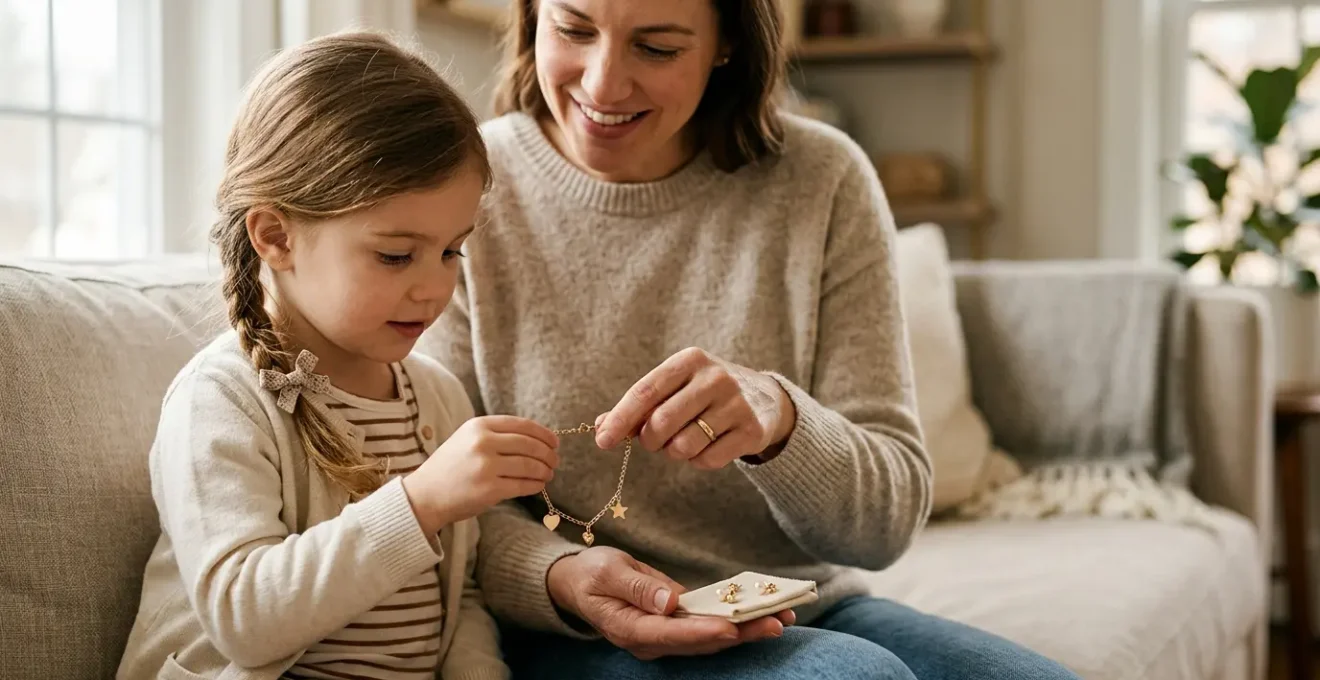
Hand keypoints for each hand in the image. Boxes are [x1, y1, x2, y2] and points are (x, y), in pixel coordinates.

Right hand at [403, 415, 558, 534]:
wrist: (424, 495)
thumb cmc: (450, 467)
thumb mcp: (467, 439)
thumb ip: (496, 435)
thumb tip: (536, 439)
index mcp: (479, 426)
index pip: (522, 425)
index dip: (544, 434)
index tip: (555, 442)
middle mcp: (483, 443)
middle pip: (529, 445)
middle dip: (548, 454)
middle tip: (555, 461)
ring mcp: (486, 466)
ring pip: (529, 465)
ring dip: (544, 470)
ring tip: (548, 474)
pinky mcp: (489, 490)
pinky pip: (523, 485)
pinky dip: (535, 485)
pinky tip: (538, 485)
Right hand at [547, 547, 794, 659]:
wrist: (578, 583)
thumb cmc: (591, 574)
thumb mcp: (608, 571)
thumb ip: (638, 588)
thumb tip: (670, 603)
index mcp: (630, 629)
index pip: (672, 635)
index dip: (704, 632)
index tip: (732, 628)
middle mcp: (651, 641)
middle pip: (700, 642)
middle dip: (740, 634)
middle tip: (776, 623)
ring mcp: (664, 637)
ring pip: (710, 639)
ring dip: (747, 630)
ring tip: (783, 617)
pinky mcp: (674, 626)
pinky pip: (708, 627)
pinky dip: (736, 620)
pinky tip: (762, 612)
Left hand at [594, 347, 795, 469]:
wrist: (764, 398)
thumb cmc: (703, 393)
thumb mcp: (675, 387)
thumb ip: (639, 406)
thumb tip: (601, 427)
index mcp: (690, 360)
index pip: (646, 391)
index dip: (620, 418)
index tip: (602, 441)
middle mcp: (715, 377)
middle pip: (661, 422)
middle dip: (650, 441)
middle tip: (654, 442)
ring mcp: (736, 403)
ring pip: (684, 446)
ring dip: (675, 452)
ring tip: (685, 440)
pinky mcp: (751, 430)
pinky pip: (708, 460)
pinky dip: (699, 461)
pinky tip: (708, 447)